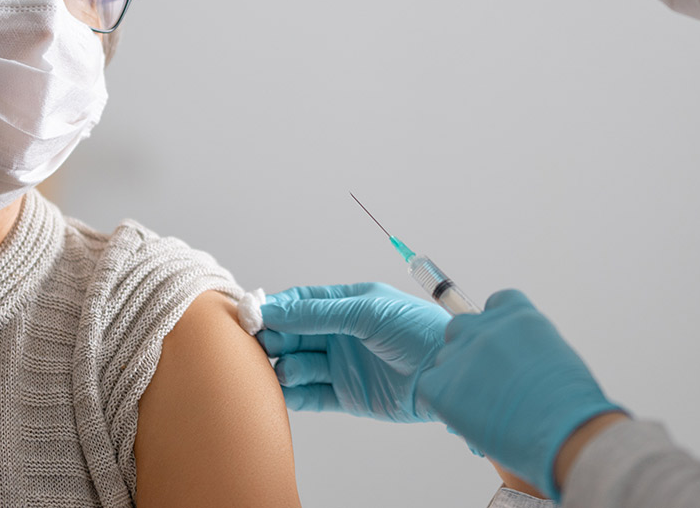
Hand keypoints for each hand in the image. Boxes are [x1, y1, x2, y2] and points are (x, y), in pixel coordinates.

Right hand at [255, 282, 448, 422]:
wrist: (447, 372)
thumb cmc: (416, 331)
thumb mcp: (365, 312)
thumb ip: (318, 313)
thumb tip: (273, 311)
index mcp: (348, 304)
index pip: (301, 302)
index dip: (276, 308)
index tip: (252, 314)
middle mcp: (342, 334)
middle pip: (294, 334)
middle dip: (275, 338)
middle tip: (260, 343)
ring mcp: (344, 366)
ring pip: (299, 365)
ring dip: (285, 366)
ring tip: (285, 369)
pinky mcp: (347, 396)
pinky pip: (312, 396)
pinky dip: (295, 395)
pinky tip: (285, 391)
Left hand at [418, 289, 620, 498]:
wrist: (562, 430)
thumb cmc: (571, 403)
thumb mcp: (557, 359)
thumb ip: (530, 350)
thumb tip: (519, 362)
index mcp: (518, 315)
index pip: (497, 303)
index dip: (497, 325)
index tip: (502, 346)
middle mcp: (485, 327)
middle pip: (462, 326)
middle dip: (470, 348)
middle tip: (486, 381)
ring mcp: (461, 354)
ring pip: (446, 358)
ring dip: (458, 378)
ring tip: (483, 408)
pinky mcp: (441, 385)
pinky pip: (431, 386)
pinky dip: (444, 400)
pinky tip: (466, 417)